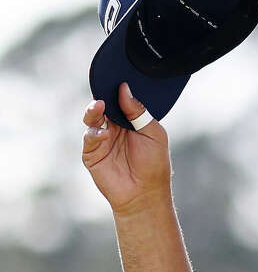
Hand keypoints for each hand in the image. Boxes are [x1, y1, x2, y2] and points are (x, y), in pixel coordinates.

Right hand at [81, 82, 171, 214]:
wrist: (146, 193)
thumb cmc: (154, 163)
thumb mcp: (153, 133)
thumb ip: (138, 112)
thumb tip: (125, 89)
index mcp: (130, 121)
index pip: (119, 100)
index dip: (115, 90)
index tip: (115, 78)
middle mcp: (114, 127)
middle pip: (103, 106)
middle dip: (101, 97)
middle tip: (104, 93)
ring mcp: (102, 140)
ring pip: (92, 119)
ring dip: (94, 111)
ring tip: (99, 107)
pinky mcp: (92, 154)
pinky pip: (89, 138)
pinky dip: (95, 134)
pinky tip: (104, 134)